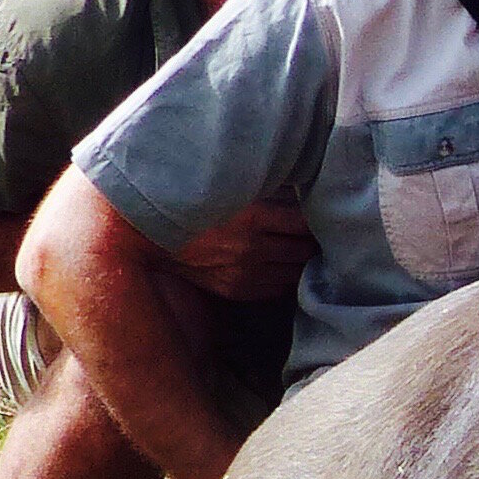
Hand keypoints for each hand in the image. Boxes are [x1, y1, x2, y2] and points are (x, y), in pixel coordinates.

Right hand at [170, 198, 316, 301]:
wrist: (153, 238)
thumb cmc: (192, 205)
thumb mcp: (228, 189)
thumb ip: (264, 190)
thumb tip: (299, 187)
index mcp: (250, 219)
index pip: (302, 224)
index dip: (318, 219)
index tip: (325, 214)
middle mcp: (251, 251)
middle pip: (304, 251)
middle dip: (315, 242)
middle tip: (323, 234)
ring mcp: (245, 275)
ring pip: (294, 273)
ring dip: (303, 262)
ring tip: (308, 251)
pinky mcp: (237, 291)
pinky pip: (276, 288)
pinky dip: (286, 277)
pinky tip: (288, 267)